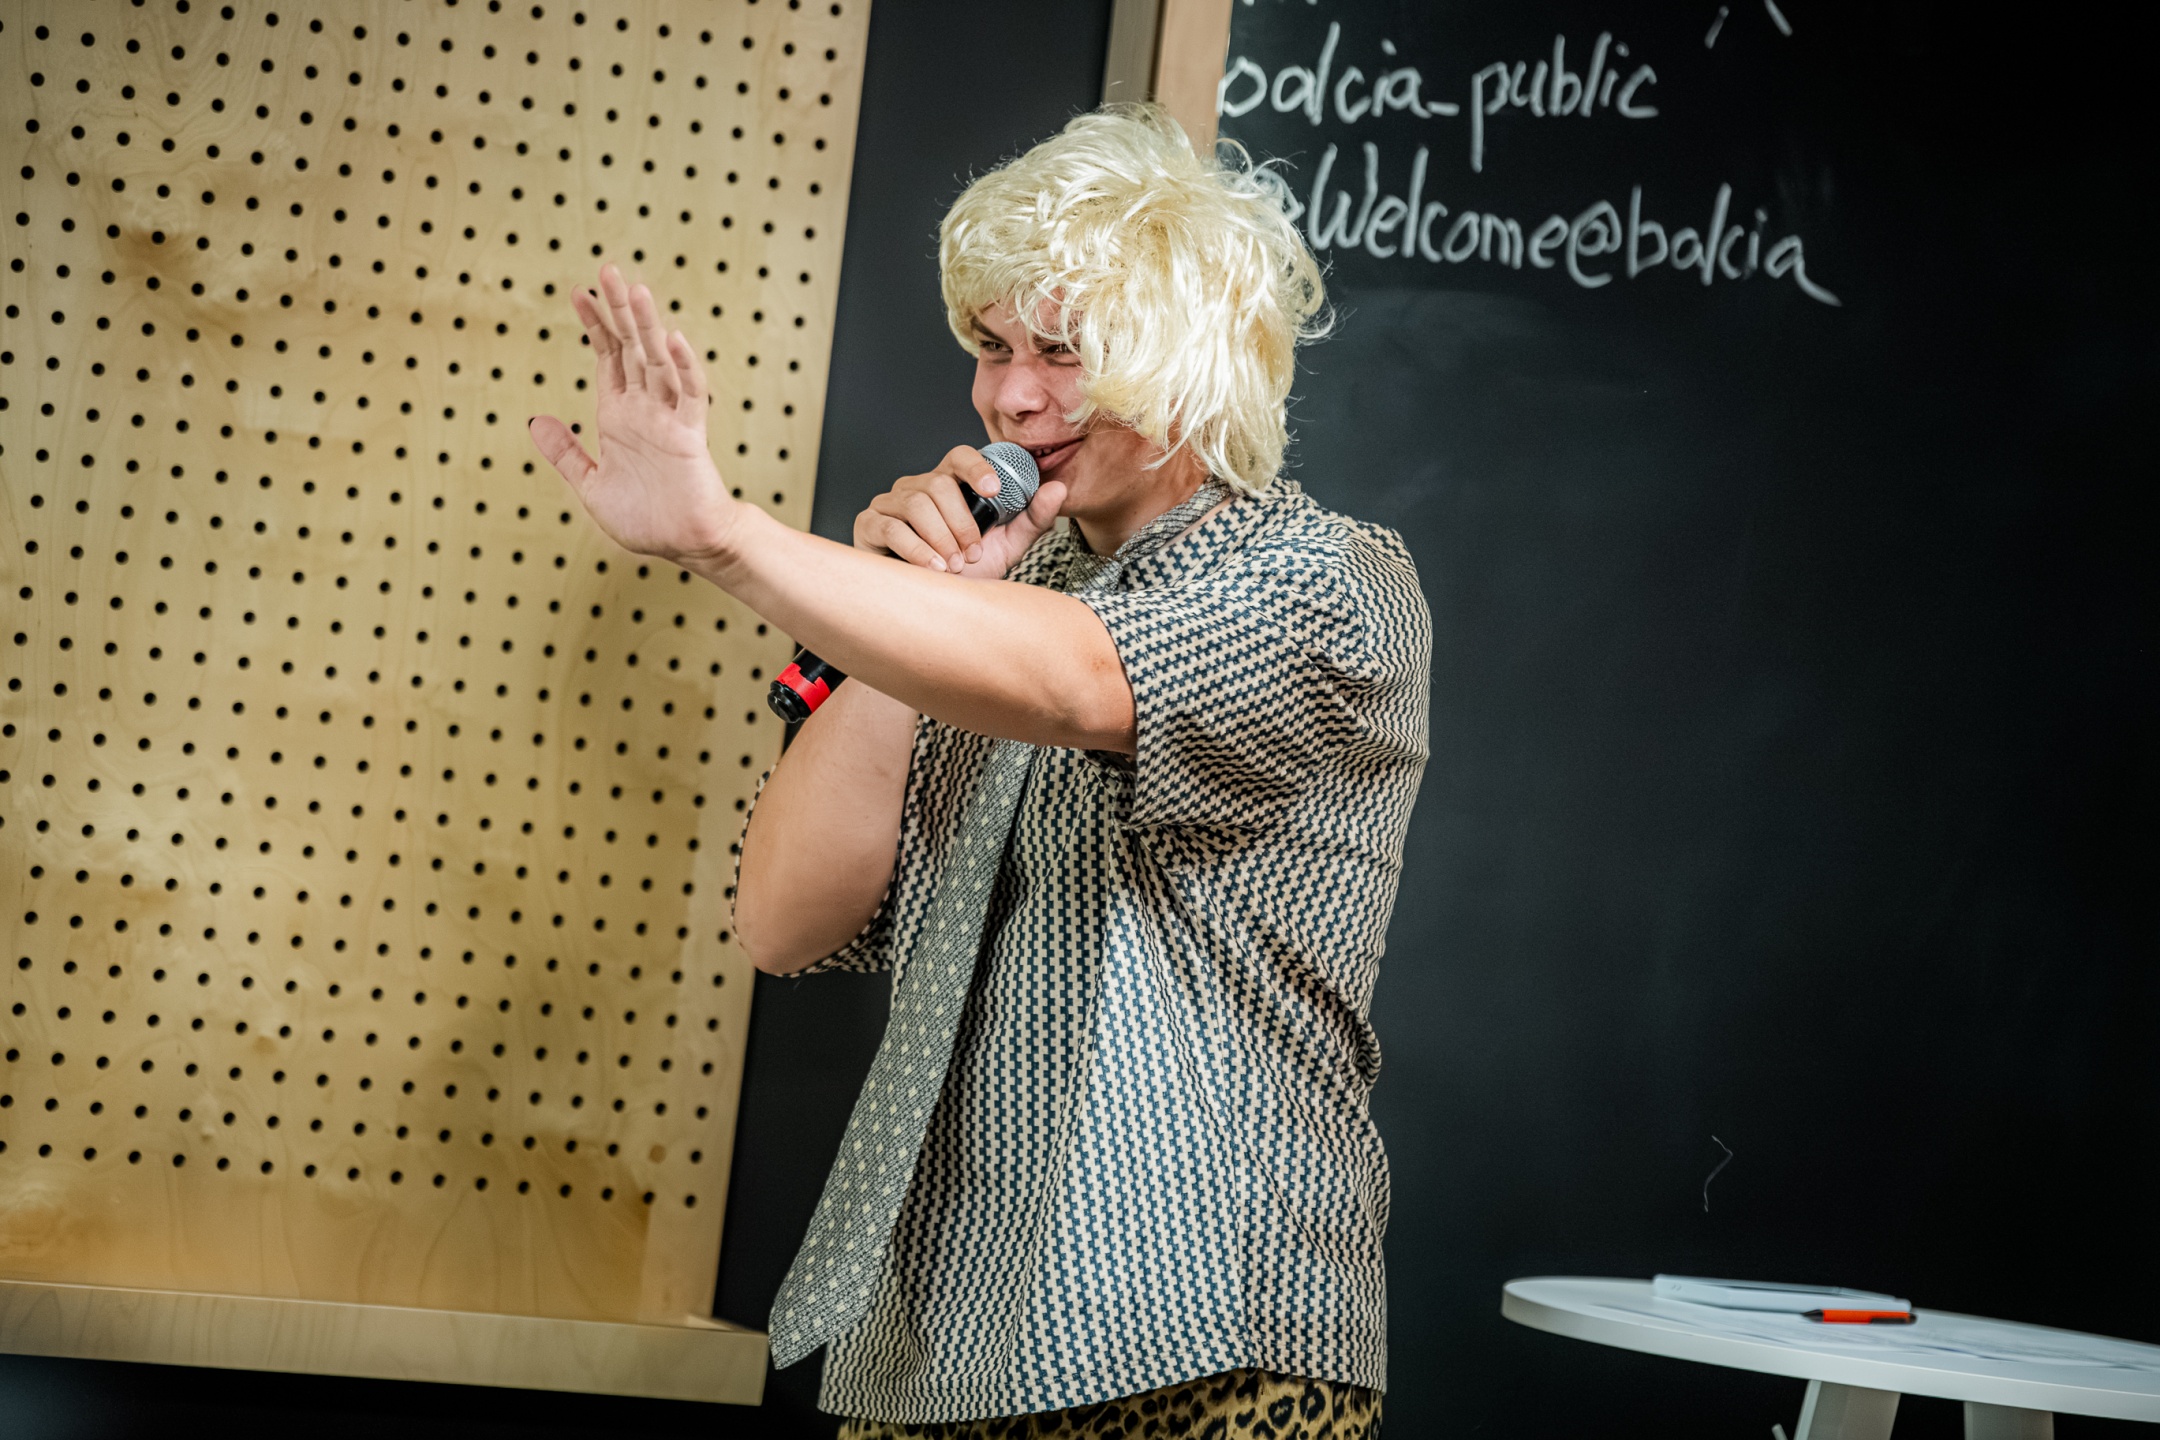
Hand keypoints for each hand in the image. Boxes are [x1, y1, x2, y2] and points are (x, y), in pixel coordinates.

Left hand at [527, 264, 737, 565]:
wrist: (684, 545)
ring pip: (658, 361)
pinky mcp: (689, 434)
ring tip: (636, 291)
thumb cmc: (645, 520)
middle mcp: (644, 409)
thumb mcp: (589, 485)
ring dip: (648, 326)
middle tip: (608, 270)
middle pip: (632, 347)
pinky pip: (689, 394)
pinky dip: (683, 366)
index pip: (608, 358)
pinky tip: (673, 339)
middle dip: (620, 310)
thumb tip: (538, 421)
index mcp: (619, 416)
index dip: (595, 325)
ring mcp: (668, 417)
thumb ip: (566, 452)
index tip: (579, 292)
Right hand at [854, 445, 1067, 578]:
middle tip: (972, 554)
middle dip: (961, 522)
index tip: (994, 491)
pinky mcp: (868, 525)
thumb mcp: (1006, 547)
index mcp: (948, 485)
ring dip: (941, 538)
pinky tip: (933, 569)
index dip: (976, 468)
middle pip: (938, 483)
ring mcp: (889, 503)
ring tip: (954, 566)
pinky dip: (917, 550)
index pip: (959, 457)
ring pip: (915, 503)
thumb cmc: (965, 575)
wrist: (932, 609)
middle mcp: (916, 487)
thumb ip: (1031, 518)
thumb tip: (1058, 488)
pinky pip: (891, 527)